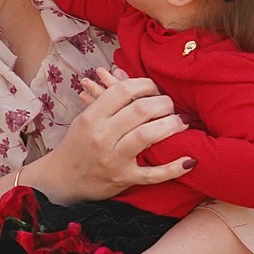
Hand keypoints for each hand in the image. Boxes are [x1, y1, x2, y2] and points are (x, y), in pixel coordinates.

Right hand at [41, 72, 191, 202]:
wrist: (62, 179)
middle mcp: (101, 136)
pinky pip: (153, 174)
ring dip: (171, 125)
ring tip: (180, 122)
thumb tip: (123, 73)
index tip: (154, 89)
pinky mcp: (124, 179)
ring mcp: (113, 159)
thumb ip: (105, 98)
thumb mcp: (85, 118)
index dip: (145, 85)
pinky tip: (190, 160)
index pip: (123, 91)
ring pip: (147, 135)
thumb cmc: (77, 145)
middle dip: (163, 103)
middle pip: (140, 110)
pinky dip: (174, 168)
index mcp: (91, 117)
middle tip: (171, 106)